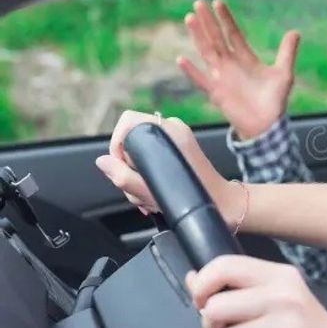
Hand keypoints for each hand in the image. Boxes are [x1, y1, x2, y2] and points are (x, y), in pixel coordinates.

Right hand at [95, 110, 234, 221]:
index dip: (117, 146)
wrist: (223, 204)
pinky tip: (154, 196)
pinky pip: (152, 157)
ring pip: (139, 152)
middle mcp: (174, 128)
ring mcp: (178, 137)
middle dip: (128, 168)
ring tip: (150, 198)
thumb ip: (122, 176)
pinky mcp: (181, 148)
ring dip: (138, 177)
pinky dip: (149, 176)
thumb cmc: (194, 199)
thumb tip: (103, 162)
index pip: (127, 122)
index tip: (121, 168)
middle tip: (138, 190)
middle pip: (131, 139)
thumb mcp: (150, 192)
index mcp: (169, 131)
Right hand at [178, 0, 300, 140]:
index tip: (217, 2)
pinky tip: (181, 59)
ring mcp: (221, 77)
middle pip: (216, 38)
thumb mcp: (284, 73)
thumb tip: (295, 31)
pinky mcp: (216, 93)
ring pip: (206, 52)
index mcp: (245, 58)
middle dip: (208, 22)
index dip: (225, 19)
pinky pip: (201, 80)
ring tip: (190, 18)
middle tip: (198, 3)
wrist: (267, 125)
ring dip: (198, 36)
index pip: (232, 34)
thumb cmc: (275, 101)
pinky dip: (191, 71)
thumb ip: (287, 53)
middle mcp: (230, 65)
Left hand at [188, 255, 326, 327]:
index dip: (202, 284)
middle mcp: (284, 297)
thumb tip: (193, 278)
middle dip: (214, 325)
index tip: (202, 299)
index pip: (224, 265)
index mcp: (281, 276)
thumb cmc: (304, 325)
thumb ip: (236, 284)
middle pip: (214, 308)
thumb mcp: (278, 293)